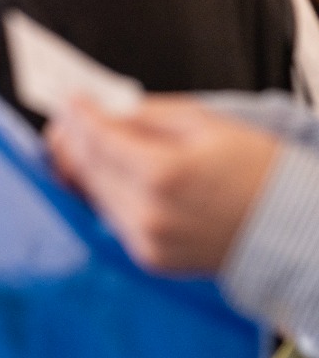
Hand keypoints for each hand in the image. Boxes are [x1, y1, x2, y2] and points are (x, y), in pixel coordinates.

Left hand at [46, 96, 278, 271]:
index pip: (99, 139)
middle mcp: (149, 212)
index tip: (70, 100)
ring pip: (92, 194)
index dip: (79, 116)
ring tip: (85, 142)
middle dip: (72, 139)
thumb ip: (148, 115)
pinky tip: (111, 174)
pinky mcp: (148, 257)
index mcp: (165, 173)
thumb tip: (104, 109)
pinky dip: (105, 193)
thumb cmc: (257, 171)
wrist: (289, 227)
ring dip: (84, 166)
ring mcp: (146, 239)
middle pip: (87, 168)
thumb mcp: (206, 124)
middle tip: (67, 119)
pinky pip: (110, 217)